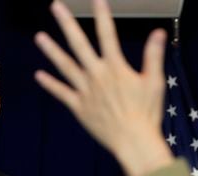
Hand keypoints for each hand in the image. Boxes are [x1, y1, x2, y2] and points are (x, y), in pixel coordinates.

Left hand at [34, 0, 173, 175]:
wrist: (133, 140)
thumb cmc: (147, 113)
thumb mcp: (155, 81)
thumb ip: (153, 55)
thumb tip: (159, 32)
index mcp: (116, 68)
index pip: (108, 35)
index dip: (102, 16)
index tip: (97, 0)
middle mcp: (97, 76)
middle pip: (79, 44)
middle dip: (68, 23)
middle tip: (56, 6)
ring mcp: (86, 92)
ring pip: (65, 66)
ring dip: (51, 50)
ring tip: (39, 37)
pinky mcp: (79, 107)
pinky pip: (62, 93)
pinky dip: (50, 84)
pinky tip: (38, 75)